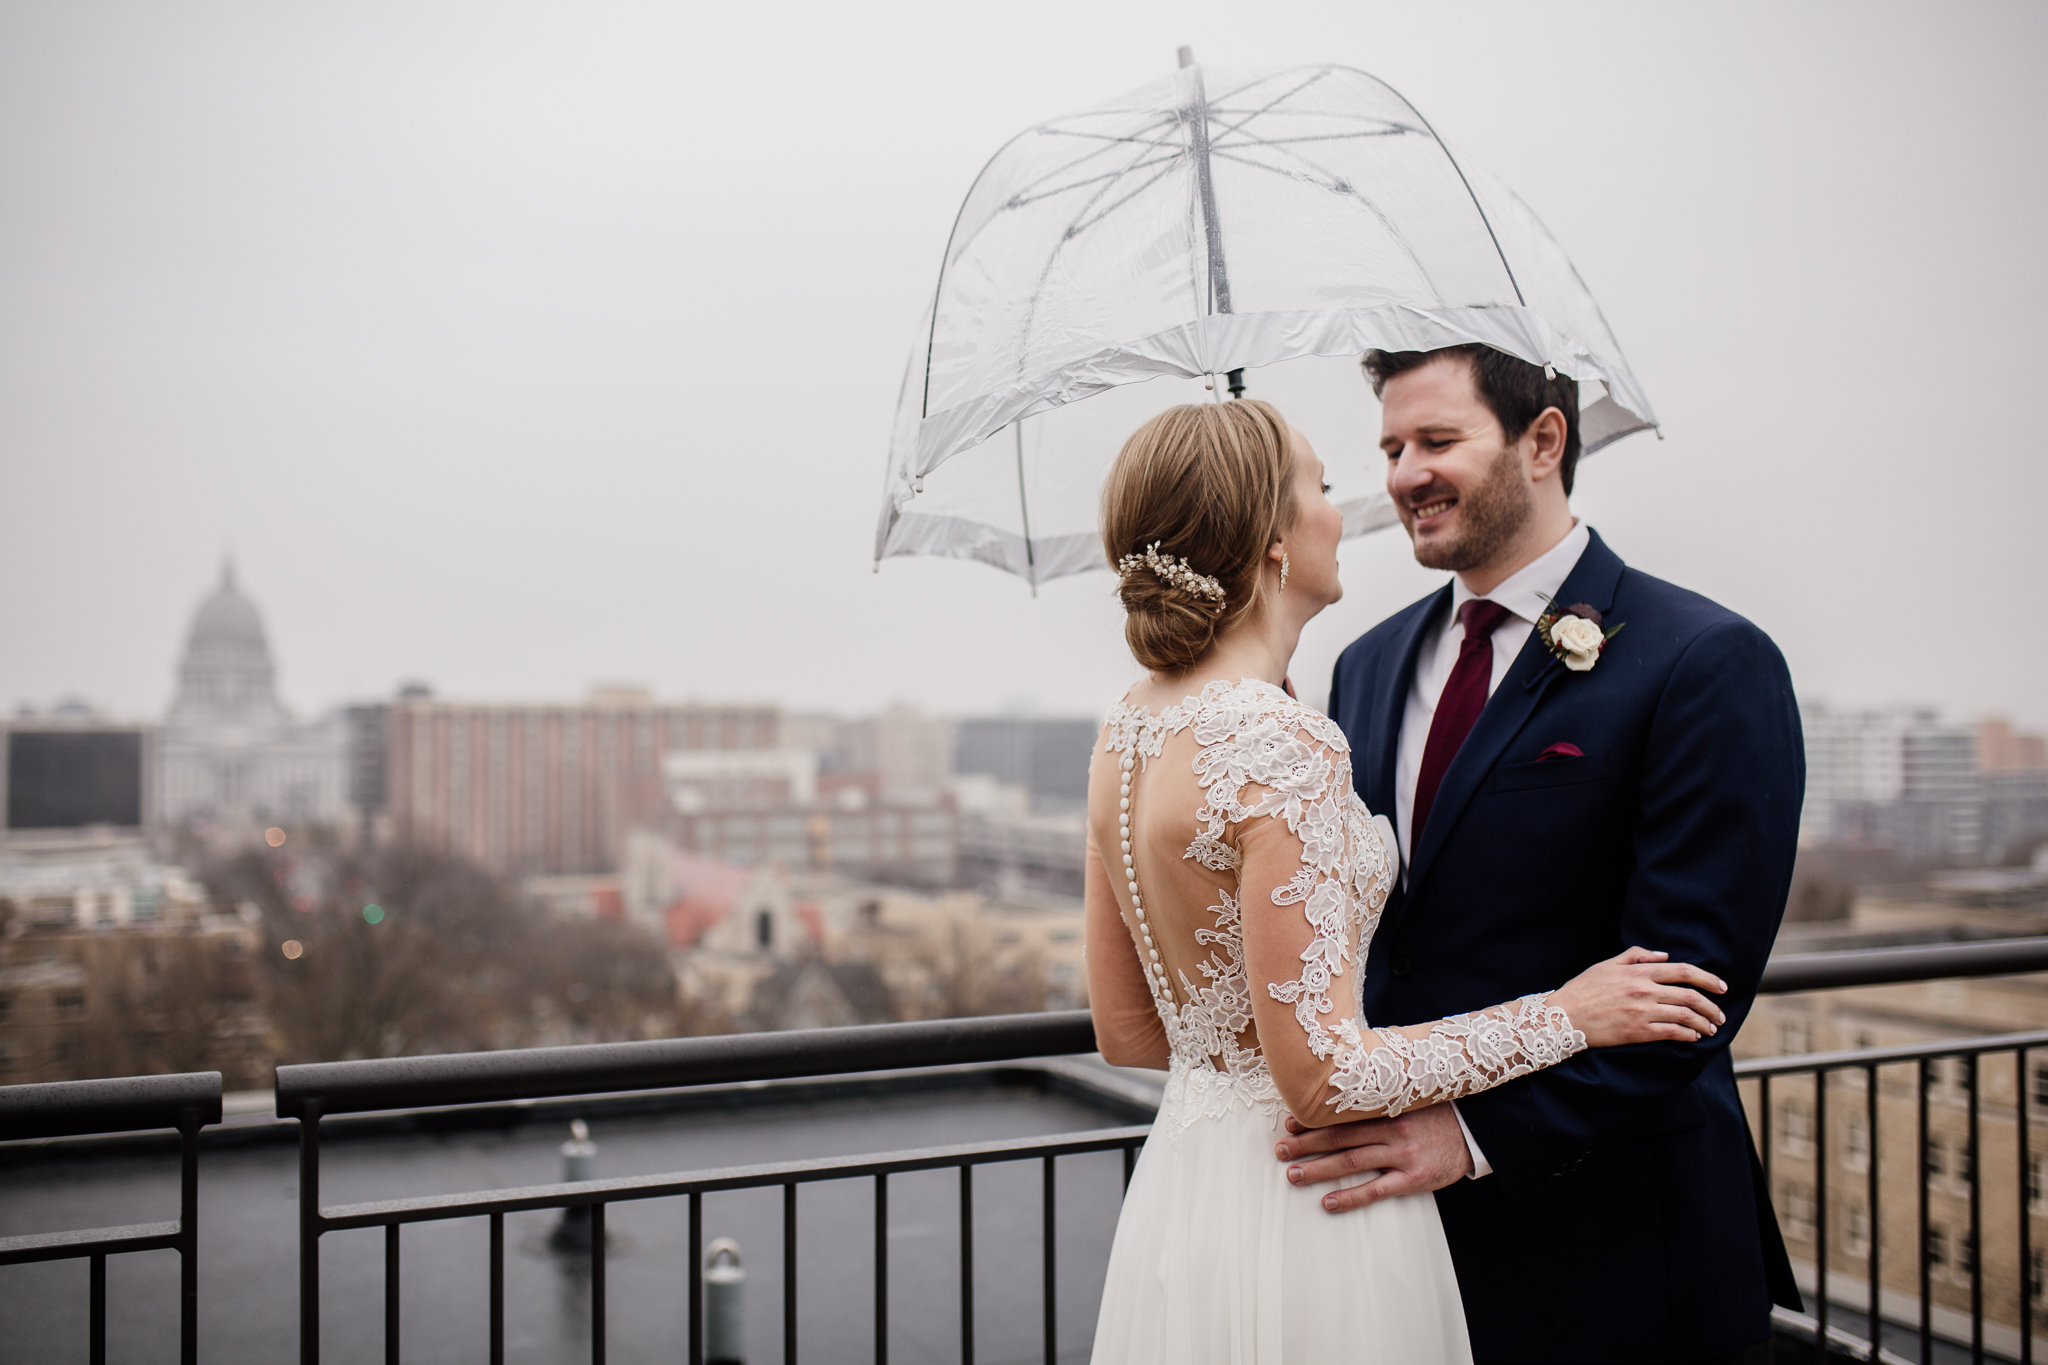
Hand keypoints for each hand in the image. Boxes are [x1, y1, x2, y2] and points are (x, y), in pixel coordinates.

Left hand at [1273, 1103, 1471, 1213]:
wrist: (1475, 1133)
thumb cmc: (1436, 1113)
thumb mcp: (1410, 1095)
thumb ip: (1381, 1093)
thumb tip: (1348, 1081)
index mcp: (1387, 1108)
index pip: (1342, 1114)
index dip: (1314, 1120)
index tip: (1289, 1123)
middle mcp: (1390, 1130)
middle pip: (1340, 1138)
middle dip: (1306, 1145)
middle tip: (1280, 1151)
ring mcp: (1401, 1155)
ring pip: (1351, 1162)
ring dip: (1319, 1169)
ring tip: (1293, 1175)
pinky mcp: (1413, 1179)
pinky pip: (1376, 1190)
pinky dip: (1350, 1197)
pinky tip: (1328, 1202)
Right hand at [1548, 947, 1727, 1047]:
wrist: (1563, 1016)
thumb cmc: (1583, 989)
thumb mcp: (1606, 964)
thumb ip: (1635, 955)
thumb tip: (1664, 955)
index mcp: (1638, 971)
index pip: (1683, 971)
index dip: (1708, 978)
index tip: (1721, 987)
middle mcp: (1644, 990)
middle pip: (1690, 996)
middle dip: (1712, 1007)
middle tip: (1720, 1015)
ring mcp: (1642, 1012)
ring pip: (1685, 1016)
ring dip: (1704, 1023)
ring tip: (1711, 1029)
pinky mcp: (1638, 1032)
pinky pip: (1672, 1033)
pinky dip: (1687, 1035)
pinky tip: (1693, 1037)